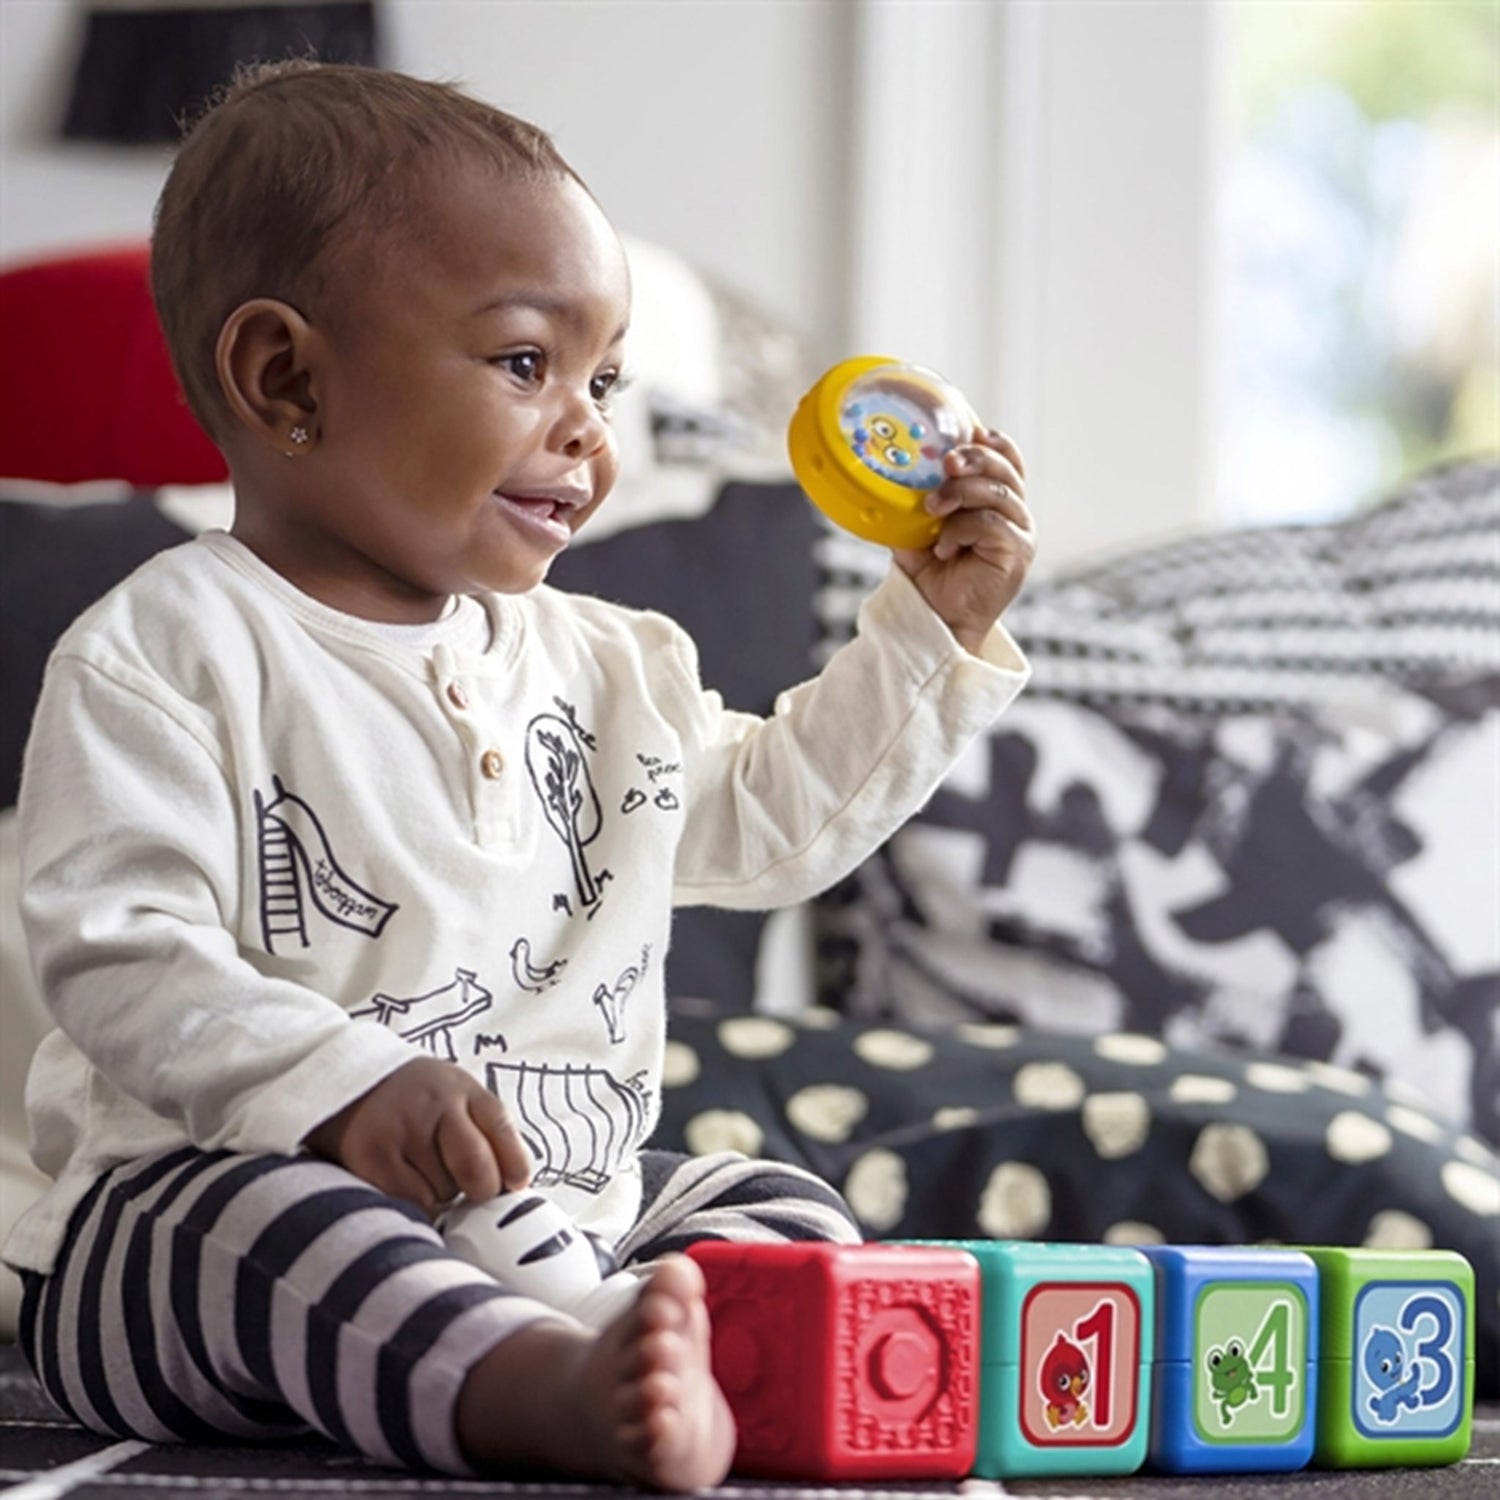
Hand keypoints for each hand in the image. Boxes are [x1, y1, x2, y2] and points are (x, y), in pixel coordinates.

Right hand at [303, 1056, 530, 1215]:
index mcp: (463, 1089)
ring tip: (425, 1173)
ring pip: (443, 1192)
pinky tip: (407, 1185)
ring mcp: (401, 1130)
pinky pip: (410, 1202)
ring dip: (442, 1196)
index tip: (515, 1185)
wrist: (349, 1082)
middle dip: (481, 1191)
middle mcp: (434, 1105)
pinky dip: (416, 1206)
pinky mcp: (371, 1156)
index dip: (515, 1165)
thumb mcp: (456, 1094)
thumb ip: (486, 1130)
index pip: (502, 1128)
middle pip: (476, 1167)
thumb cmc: (415, 1100)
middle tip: (472, 1193)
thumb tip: (515, 1184)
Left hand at [891, 429, 1034, 653]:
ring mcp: (1020, 533)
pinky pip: (991, 524)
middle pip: (1005, 469)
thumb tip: (893, 471)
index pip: (1007, 458)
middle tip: (945, 462)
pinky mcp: (1017, 553)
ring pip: (999, 492)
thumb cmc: (931, 574)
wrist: (937, 618)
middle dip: (973, 458)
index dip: (992, 442)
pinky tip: (944, 547)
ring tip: (933, 509)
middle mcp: (1015, 513)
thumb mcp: (917, 528)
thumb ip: (917, 499)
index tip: (968, 431)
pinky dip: (961, 529)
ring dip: (961, 492)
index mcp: (997, 501)